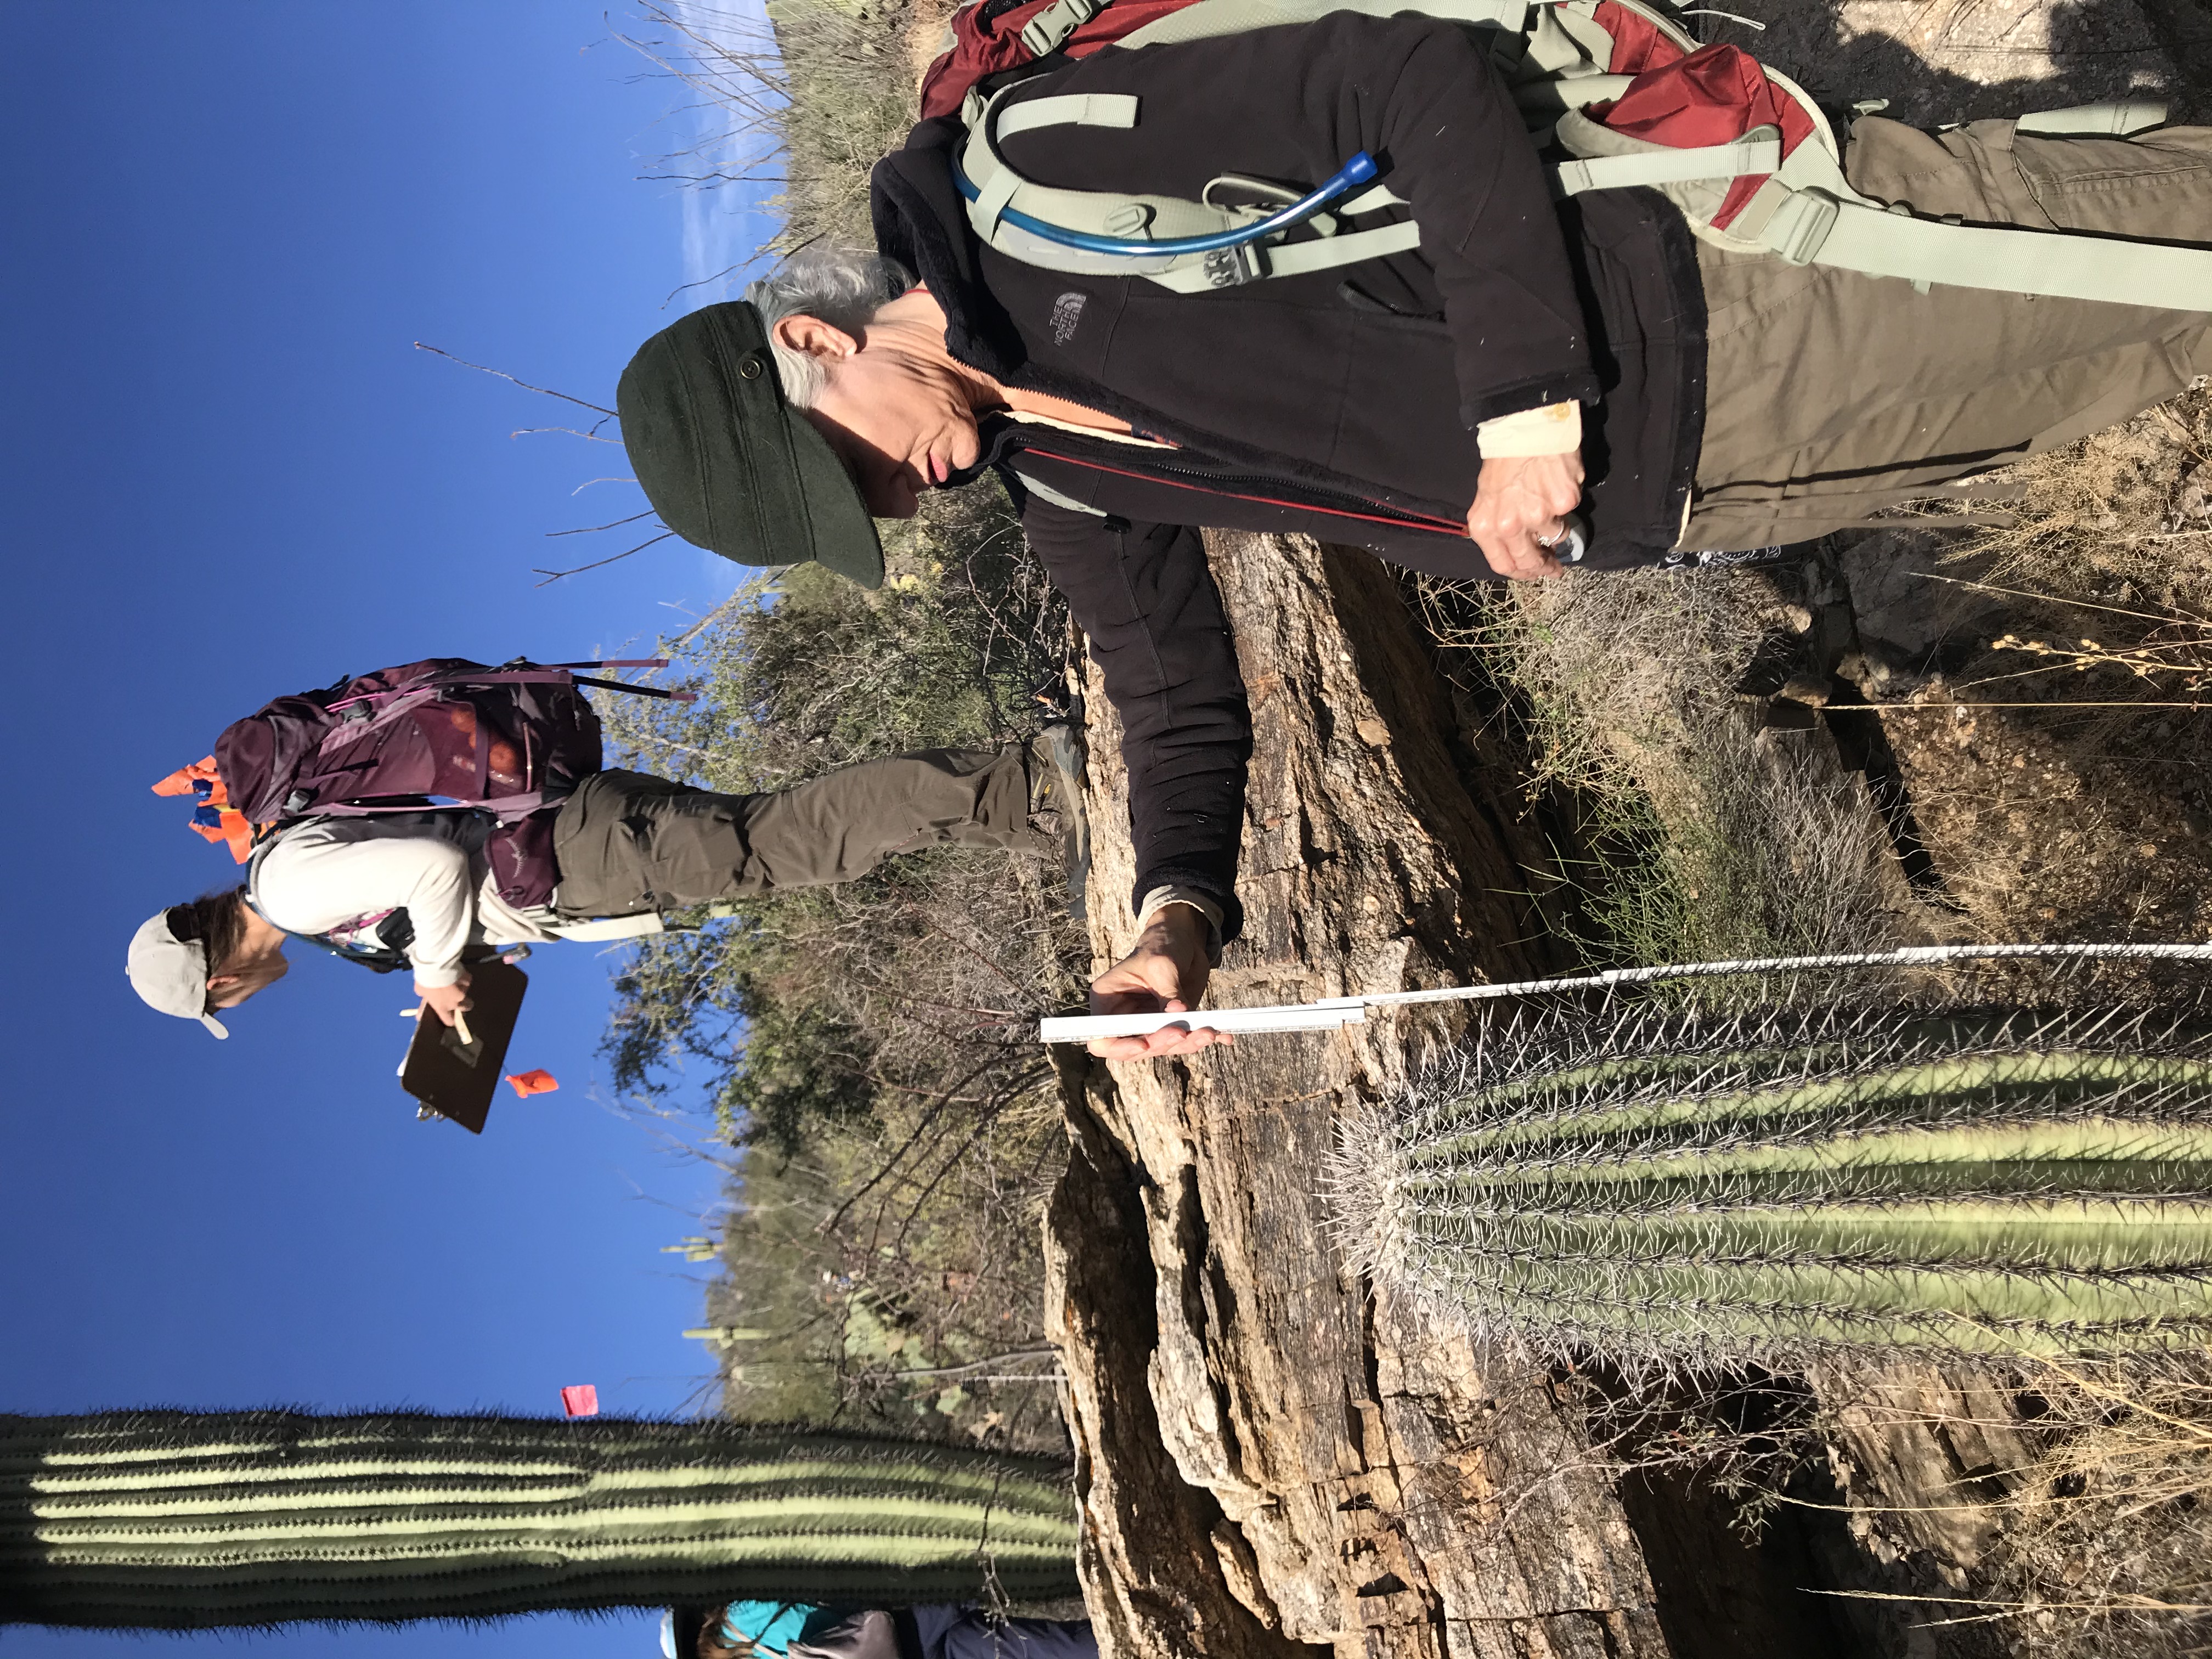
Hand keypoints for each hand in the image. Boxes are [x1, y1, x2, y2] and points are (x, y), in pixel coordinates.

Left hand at [415, 971, 472, 1027]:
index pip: (450, 1021)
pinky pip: (466, 981)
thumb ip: (425, 1000)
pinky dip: (462, 979)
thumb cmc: (426, 981)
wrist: (436, 966)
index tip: (449, 1016)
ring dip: (463, 990)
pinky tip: (457, 974)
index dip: (450, 1019)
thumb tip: (422, 1008)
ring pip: (467, 993)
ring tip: (457, 984)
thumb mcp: (420, 992)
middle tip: (458, 999)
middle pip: (466, 1007)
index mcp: (442, 1007)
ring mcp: (463, 991)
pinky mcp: (468, 979)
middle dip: (464, 1005)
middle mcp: (455, 1002)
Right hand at [1084, 905, 1231, 1060]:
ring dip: (1187, 1043)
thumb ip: (1168, 990)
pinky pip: (1183, 1042)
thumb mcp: (1162, 964)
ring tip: (1209, 1031)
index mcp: (1107, 1002)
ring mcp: (1148, 1025)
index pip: (1102, 1039)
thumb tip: (1178, 1013)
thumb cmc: (1161, 945)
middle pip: (1136, 1048)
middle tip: (1186, 1032)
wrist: (1183, 942)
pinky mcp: (1170, 1026)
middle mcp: (1124, 1019)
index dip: (1121, 1047)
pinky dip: (1201, 1039)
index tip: (1145, 1043)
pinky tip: (1222, 1036)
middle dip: (1162, 1044)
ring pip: (1163, 1048)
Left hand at [1466, 451, 1585, 580]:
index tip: (1533, 573)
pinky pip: (1568, 512)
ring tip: (1548, 499)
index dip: (1521, 573)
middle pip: (1530, 561)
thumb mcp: (1486, 497)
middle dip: (1544, 567)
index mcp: (1486, 527)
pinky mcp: (1564, 502)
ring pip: (1554, 535)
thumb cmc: (1504, 460)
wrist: (1525, 428)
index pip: (1503, 565)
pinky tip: (1556, 483)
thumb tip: (1516, 548)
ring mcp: (1539, 515)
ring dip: (1555, 525)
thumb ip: (1496, 526)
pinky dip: (1565, 501)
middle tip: (1554, 567)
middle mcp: (1510, 526)